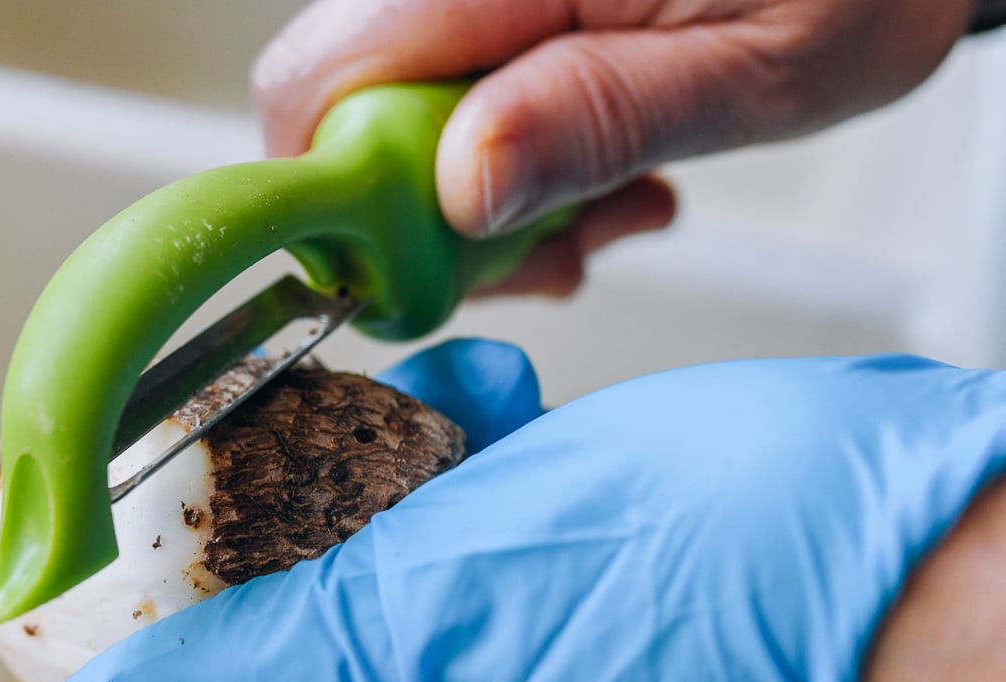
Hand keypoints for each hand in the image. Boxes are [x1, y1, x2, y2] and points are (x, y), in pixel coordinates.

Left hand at [19, 340, 1005, 681]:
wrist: (912, 558)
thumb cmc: (682, 612)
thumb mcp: (412, 640)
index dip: (132, 656)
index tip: (107, 548)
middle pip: (275, 626)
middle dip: (271, 522)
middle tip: (301, 441)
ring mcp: (503, 636)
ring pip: (368, 540)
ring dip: (374, 459)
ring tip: (442, 413)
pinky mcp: (564, 564)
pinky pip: (460, 501)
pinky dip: (460, 440)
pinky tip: (503, 405)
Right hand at [253, 0, 972, 289]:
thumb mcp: (749, 71)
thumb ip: (599, 118)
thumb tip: (462, 184)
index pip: (320, 81)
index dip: (345, 197)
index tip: (434, 268)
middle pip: (341, 111)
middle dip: (428, 216)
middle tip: (552, 250)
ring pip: (394, 123)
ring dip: (484, 206)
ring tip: (605, 211)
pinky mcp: (495, 20)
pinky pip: (451, 109)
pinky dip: (512, 170)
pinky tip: (604, 175)